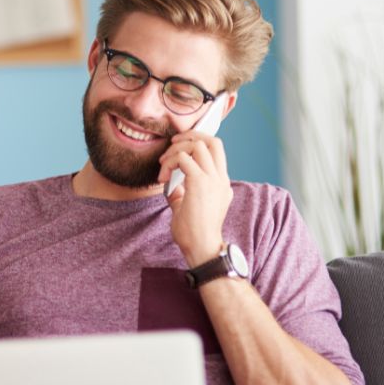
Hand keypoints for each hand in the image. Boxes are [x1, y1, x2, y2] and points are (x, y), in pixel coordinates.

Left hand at [158, 132, 232, 266]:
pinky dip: (170, 163)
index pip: (216, 149)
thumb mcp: (188, 206)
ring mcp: (213, 179)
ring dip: (176, 150)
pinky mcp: (200, 183)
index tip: (178, 148)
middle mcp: (220, 178)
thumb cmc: (194, 232)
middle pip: (212, 140)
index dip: (197, 141)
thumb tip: (170, 184)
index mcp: (221, 182)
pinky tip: (162, 178)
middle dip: (189, 136)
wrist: (201, 247)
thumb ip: (182, 192)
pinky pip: (183, 159)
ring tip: (163, 165)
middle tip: (171, 146)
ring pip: (197, 145)